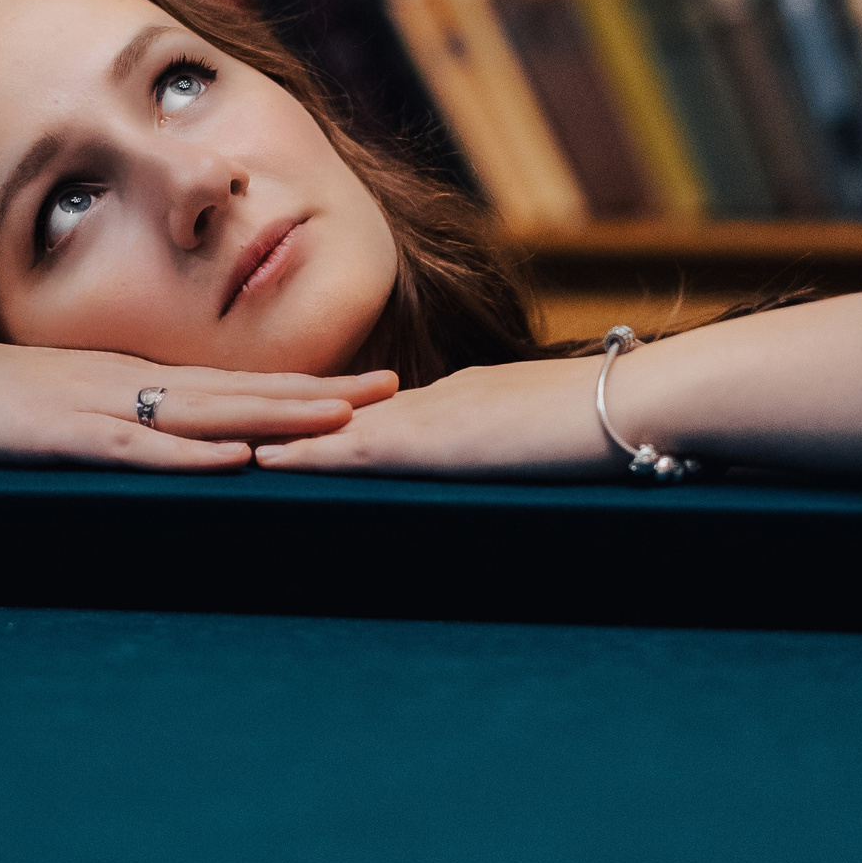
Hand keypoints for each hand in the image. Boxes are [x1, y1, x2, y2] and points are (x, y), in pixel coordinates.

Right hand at [0, 334, 400, 470]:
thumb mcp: (64, 414)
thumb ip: (119, 430)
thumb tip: (178, 457)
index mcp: (136, 382)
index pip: (242, 385)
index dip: (311, 388)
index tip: (378, 389)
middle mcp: (129, 385)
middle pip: (244, 390)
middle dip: (322, 394)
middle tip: (398, 392)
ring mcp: (96, 407)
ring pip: (204, 413)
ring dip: (277, 416)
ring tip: (346, 420)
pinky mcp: (57, 437)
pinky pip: (134, 448)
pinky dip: (189, 456)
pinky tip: (235, 460)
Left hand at [253, 355, 617, 479]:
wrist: (644, 401)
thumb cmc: (622, 423)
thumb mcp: (560, 438)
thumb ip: (529, 450)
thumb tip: (525, 465)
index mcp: (465, 397)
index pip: (380, 410)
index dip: (326, 418)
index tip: (279, 425)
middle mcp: (438, 396)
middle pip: (343, 412)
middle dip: (282, 421)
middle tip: (220, 426)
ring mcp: (435, 414)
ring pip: (336, 426)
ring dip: (277, 435)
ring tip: (217, 442)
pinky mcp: (438, 441)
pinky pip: (355, 448)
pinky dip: (307, 454)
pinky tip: (263, 462)